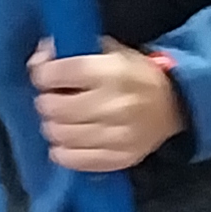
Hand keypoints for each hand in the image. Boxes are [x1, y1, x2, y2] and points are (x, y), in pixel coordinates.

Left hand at [30, 36, 180, 172]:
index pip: (59, 74)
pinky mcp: (120, 158)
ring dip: (53, 127)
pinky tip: (66, 143)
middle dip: (46, 103)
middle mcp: (114, 104)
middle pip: (55, 108)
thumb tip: (37, 60)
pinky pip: (76, 160)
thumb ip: (71, 51)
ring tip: (61, 121)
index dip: (43, 75)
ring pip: (61, 135)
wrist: (173, 106)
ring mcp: (118, 135)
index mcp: (112, 72)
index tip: (45, 77)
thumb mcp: (110, 50)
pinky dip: (63, 152)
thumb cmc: (135, 75)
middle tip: (52, 101)